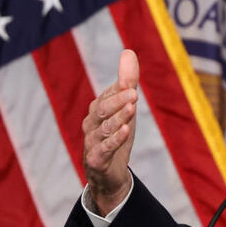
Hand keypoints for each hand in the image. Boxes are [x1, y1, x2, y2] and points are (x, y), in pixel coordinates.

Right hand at [82, 49, 138, 214]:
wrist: (109, 175)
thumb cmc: (117, 136)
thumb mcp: (125, 109)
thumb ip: (127, 82)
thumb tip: (128, 51)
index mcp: (98, 110)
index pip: (108, 95)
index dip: (119, 87)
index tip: (131, 79)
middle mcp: (91, 124)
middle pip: (102, 109)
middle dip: (117, 100)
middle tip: (134, 93)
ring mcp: (92, 142)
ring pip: (104, 128)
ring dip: (119, 118)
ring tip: (132, 109)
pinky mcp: (96, 160)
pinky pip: (104, 149)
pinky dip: (114, 140)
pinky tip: (126, 131)